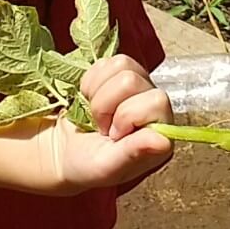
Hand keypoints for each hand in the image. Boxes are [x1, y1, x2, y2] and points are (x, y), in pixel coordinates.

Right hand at [51, 55, 173, 191]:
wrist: (66, 153)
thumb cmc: (89, 165)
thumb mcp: (108, 167)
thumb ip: (134, 152)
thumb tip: (163, 142)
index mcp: (161, 130)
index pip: (155, 101)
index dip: (127, 116)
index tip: (113, 136)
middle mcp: (155, 104)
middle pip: (131, 80)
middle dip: (105, 105)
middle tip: (102, 127)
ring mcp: (139, 85)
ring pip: (121, 65)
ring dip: (98, 92)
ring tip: (96, 114)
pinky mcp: (120, 73)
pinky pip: (106, 62)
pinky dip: (90, 82)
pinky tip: (90, 101)